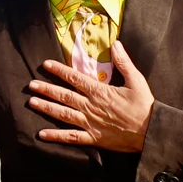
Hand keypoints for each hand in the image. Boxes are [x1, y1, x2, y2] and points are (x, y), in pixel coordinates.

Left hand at [28, 41, 153, 152]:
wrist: (152, 132)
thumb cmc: (145, 106)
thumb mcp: (137, 80)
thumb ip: (124, 62)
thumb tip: (115, 44)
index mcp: (100, 91)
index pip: (75, 77)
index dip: (59, 70)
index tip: (45, 64)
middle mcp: (91, 106)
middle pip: (64, 95)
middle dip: (46, 89)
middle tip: (31, 85)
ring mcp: (90, 123)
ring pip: (63, 114)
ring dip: (46, 108)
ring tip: (31, 103)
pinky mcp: (93, 138)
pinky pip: (71, 137)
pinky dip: (56, 136)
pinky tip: (42, 134)